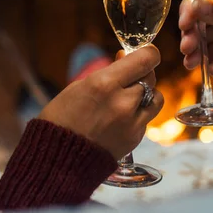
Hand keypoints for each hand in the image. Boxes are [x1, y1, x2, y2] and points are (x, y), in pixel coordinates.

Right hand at [39, 45, 163, 159]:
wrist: (57, 160)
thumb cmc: (61, 119)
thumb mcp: (79, 86)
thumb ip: (108, 73)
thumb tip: (125, 59)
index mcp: (105, 84)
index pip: (145, 59)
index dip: (148, 53)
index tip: (145, 53)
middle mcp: (123, 102)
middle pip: (150, 77)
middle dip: (142, 73)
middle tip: (128, 76)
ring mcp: (132, 123)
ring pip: (156, 98)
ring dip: (146, 93)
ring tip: (129, 97)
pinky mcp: (135, 139)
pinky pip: (146, 118)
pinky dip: (138, 114)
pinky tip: (120, 118)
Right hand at [179, 0, 212, 73]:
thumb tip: (194, 5)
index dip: (191, 8)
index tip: (186, 23)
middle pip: (198, 17)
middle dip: (192, 32)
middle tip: (187, 46)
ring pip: (201, 37)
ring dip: (196, 50)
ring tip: (192, 62)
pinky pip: (212, 53)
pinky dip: (209, 61)